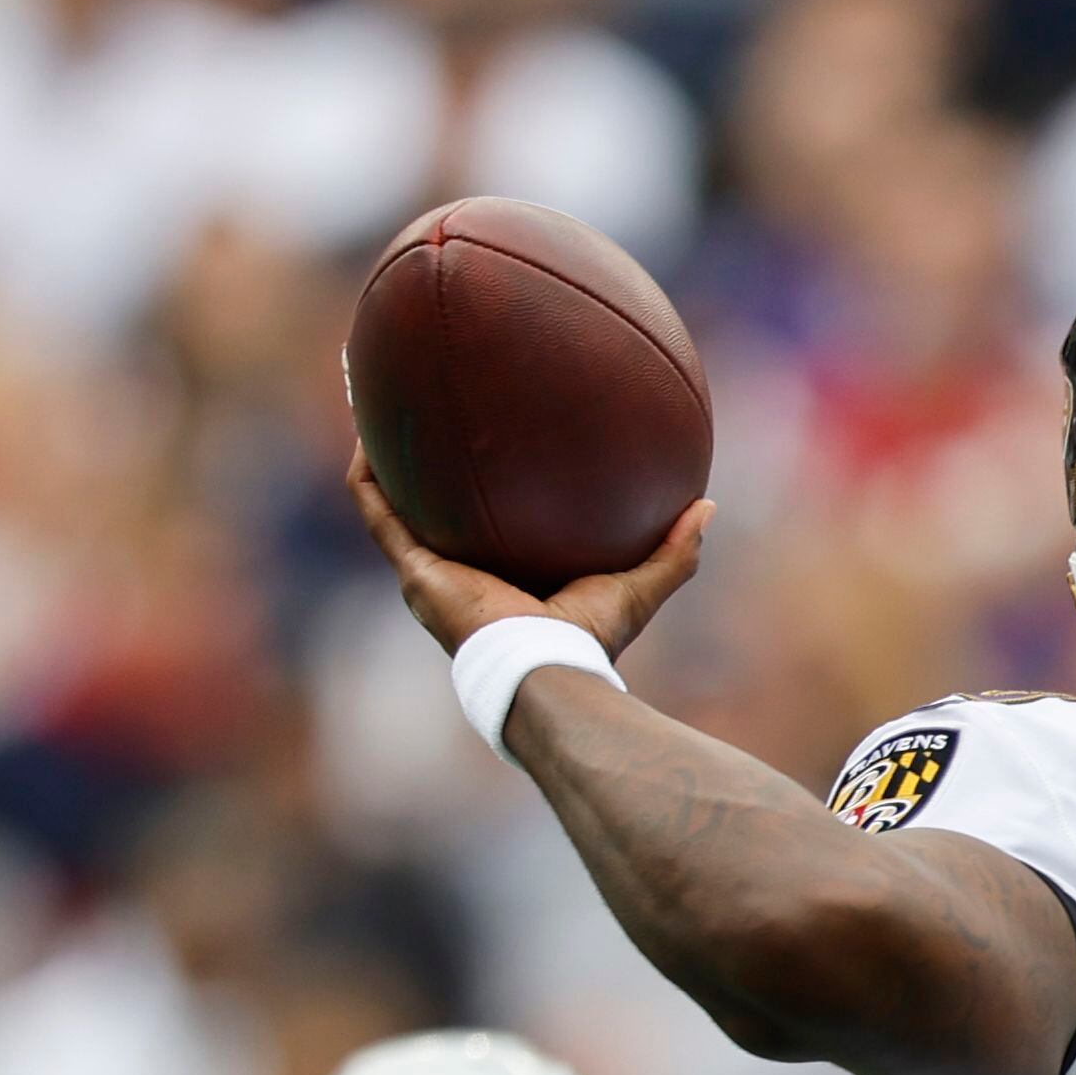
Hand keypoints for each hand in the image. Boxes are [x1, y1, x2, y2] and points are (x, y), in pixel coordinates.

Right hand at [349, 447, 707, 660]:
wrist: (545, 671)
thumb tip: (707, 506)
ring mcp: (430, 573)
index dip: (479, 491)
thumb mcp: (637, 586)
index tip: (485, 446)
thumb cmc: (589, 642)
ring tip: (374, 403)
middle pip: (431, 510)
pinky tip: (369, 428)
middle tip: (418, 413)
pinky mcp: (414, 571)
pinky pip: (379, 511)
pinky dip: (369, 473)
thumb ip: (673, 551)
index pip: (485, 528)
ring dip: (380, 457)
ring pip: (392, 505)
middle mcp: (457, 575)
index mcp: (501, 579)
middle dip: (420, 466)